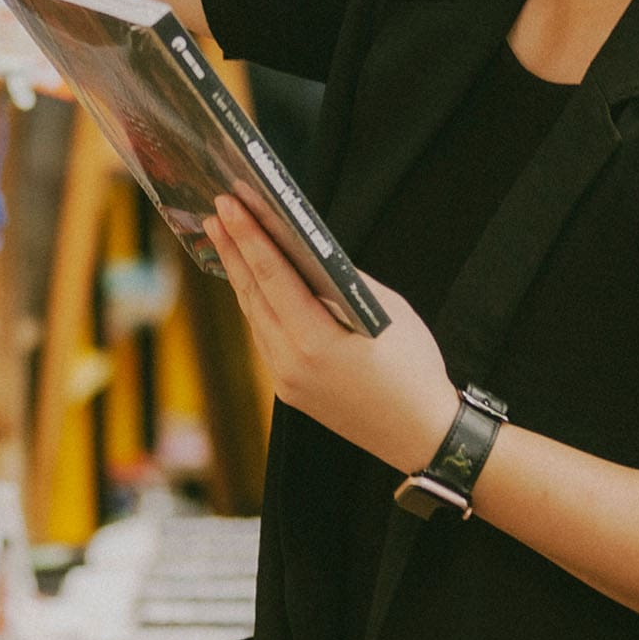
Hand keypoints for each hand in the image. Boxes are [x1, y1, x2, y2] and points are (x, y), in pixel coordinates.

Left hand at [204, 196, 455, 473]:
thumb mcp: (388, 311)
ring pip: (254, 316)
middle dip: (234, 248)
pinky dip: (256, 304)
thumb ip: (344, 281)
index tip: (227, 204)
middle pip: (253, 294)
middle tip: (217, 210)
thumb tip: (309, 252)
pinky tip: (251, 281)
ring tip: (226, 237)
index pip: (271, 276)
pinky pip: (264, 337)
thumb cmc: (414, 369)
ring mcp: (286, 380)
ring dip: (240, 275)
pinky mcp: (289, 390)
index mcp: (315, 342)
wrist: (421, 436)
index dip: (248, 236)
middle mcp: (291, 363)